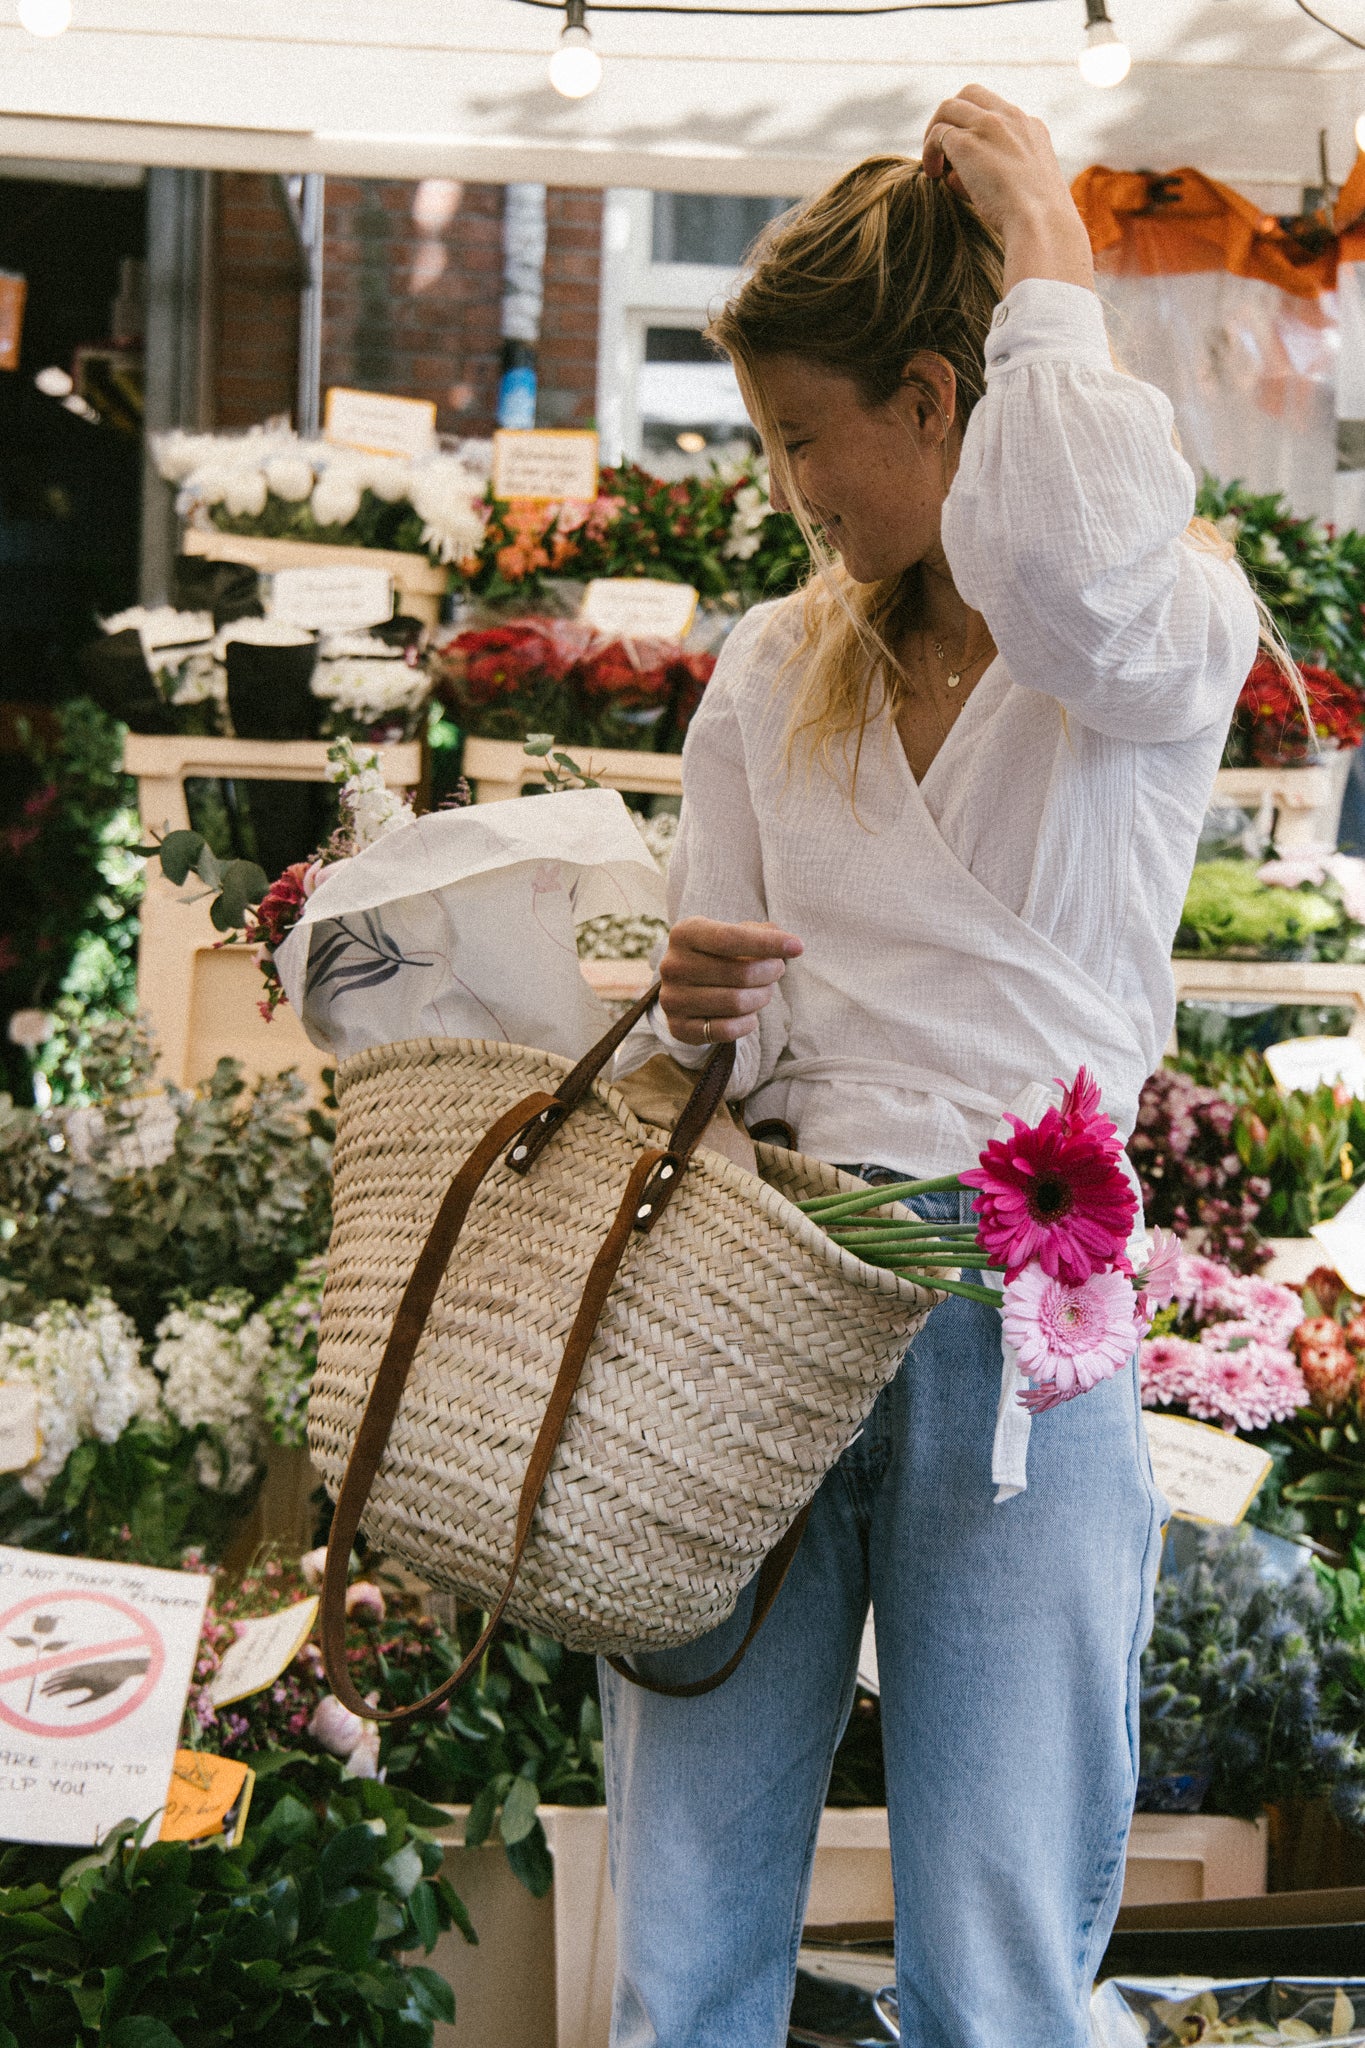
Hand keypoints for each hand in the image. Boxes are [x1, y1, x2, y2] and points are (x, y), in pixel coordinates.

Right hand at [659, 917, 802, 1045]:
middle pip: (740, 973)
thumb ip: (761, 932)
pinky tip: (750, 1015)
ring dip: (762, 997)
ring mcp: (672, 998)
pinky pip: (726, 1030)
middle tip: (777, 970)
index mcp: (684, 933)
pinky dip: (748, 1023)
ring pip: (736, 1003)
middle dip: (770, 973)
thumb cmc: (718, 954)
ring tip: (764, 991)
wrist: (686, 987)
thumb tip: (788, 943)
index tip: (798, 947)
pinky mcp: (678, 1028)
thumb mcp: (733, 934)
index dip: (767, 943)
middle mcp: (672, 965)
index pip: (729, 937)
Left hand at [921, 86, 1093, 294]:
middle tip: (943, 150)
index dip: (975, 124)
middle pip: (969, 93)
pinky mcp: (968, 143)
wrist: (1041, 224)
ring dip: (934, 133)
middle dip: (951, 116)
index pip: (996, 108)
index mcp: (1031, 127)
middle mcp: (1011, 118)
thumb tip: (953, 176)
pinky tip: (932, 175)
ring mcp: (989, 126)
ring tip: (934, 165)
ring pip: (948, 108)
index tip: (968, 153)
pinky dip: (928, 152)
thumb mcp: (1023, 188)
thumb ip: (994, 173)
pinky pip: (937, 134)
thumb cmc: (1035, 220)